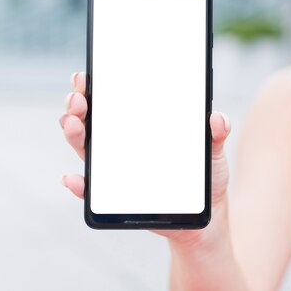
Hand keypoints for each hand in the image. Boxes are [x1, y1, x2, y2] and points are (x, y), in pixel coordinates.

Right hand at [59, 71, 231, 244]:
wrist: (204, 214)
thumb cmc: (204, 175)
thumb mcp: (213, 151)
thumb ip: (216, 134)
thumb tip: (218, 118)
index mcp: (140, 127)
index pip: (112, 102)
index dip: (93, 87)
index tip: (85, 76)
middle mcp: (120, 145)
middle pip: (90, 121)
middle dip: (78, 105)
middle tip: (77, 98)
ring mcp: (114, 170)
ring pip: (85, 149)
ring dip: (73, 135)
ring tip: (72, 123)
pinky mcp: (115, 198)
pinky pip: (91, 192)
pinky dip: (79, 185)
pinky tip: (74, 178)